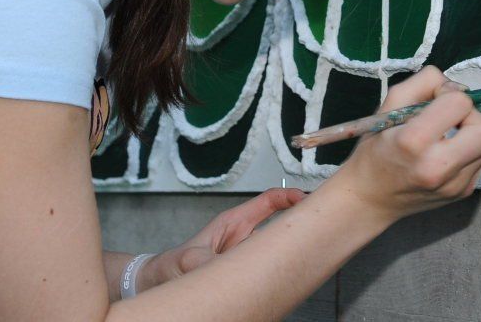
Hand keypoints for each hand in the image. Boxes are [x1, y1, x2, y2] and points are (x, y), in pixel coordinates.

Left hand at [139, 187, 305, 290]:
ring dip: (290, 250)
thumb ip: (205, 262)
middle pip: (280, 224)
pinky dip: (280, 272)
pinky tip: (287, 276)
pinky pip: (269, 269)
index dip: (290, 197)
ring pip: (277, 248)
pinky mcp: (248, 272)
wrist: (162, 284)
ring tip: (307, 252)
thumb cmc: (173, 265)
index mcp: (234, 223)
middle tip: (318, 226)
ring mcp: (248, 255)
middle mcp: (245, 236)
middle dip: (298, 225)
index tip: (307, 200)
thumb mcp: (187, 261)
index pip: (268, 201)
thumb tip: (220, 267)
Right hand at [327, 66, 480, 225]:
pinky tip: (448, 150)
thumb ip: (422, 84)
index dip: (450, 92)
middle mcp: (439, 168)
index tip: (435, 98)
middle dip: (475, 113)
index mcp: (414, 142)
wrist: (371, 199)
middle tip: (454, 114)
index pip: (459, 103)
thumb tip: (456, 87)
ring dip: (473, 129)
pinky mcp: (464, 192)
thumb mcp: (387, 107)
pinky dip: (470, 147)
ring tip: (449, 131)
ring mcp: (455, 185)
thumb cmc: (375, 150)